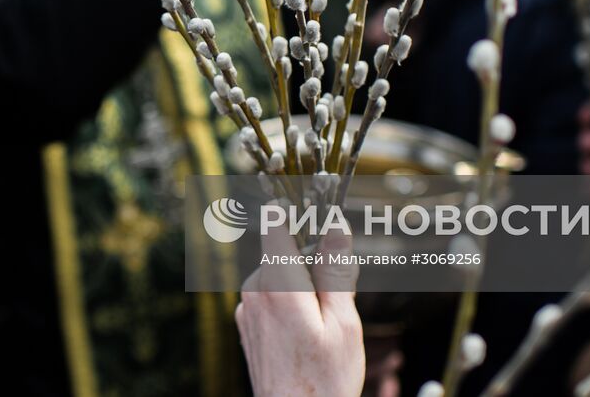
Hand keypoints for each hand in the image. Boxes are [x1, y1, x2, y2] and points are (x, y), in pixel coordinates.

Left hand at [236, 228, 364, 396]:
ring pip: (279, 277)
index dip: (299, 212)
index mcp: (278, 284)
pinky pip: (270, 298)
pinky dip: (290, 305)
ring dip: (303, 287)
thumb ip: (336, 269)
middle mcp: (254, 291)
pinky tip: (308, 335)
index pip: (277, 224)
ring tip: (326, 325)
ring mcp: (247, 310)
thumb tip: (336, 224)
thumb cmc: (323, 381)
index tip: (318, 210)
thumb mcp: (342, 322)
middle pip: (285, 253)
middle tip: (341, 294)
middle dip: (314, 262)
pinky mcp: (246, 326)